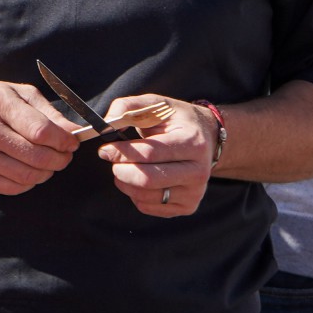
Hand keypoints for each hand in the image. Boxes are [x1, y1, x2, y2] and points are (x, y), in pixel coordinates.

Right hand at [0, 79, 81, 192]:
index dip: (64, 141)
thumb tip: (74, 132)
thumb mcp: (17, 93)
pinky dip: (29, 182)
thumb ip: (48, 112)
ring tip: (49, 163)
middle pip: (37, 157)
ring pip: (27, 176)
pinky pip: (13, 188)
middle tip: (65, 155)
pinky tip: (30, 170)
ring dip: (47, 173)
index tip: (72, 143)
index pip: (41, 131)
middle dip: (60, 159)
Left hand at [97, 94, 216, 217]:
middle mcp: (198, 171)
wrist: (208, 139)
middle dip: (121, 170)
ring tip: (124, 169)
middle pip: (147, 179)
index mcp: (192, 142)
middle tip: (113, 162)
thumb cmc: (178, 121)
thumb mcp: (157, 104)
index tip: (105, 150)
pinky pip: (148, 207)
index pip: (149, 153)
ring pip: (145, 196)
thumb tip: (108, 122)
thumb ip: (129, 107)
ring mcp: (194, 192)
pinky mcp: (187, 207)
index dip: (121, 153)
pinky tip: (139, 180)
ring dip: (124, 183)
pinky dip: (135, 195)